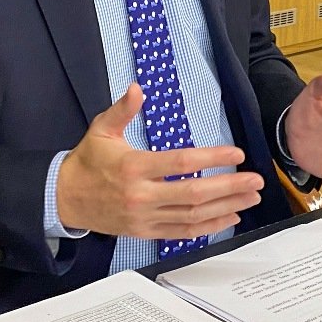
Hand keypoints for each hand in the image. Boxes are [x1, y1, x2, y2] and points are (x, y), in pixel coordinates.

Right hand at [57, 83, 264, 238]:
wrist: (65, 198)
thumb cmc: (87, 162)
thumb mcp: (101, 129)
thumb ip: (123, 109)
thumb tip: (137, 88)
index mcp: (133, 166)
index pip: (181, 162)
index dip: (212, 157)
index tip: (236, 154)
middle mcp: (141, 195)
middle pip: (194, 193)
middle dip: (229, 187)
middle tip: (255, 180)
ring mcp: (145, 217)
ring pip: (192, 216)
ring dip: (226, 207)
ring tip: (250, 198)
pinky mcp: (146, 232)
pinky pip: (183, 232)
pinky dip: (209, 227)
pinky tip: (230, 216)